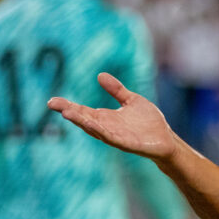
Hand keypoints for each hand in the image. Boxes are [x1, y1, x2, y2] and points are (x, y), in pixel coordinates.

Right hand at [47, 72, 177, 160]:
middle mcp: (107, 128)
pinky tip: (92, 124)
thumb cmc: (148, 122)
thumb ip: (116, 90)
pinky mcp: (127, 143)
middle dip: (70, 112)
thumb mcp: (131, 100)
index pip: (83, 111)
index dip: (68, 106)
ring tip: (67, 112)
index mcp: (106, 118)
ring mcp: (116, 136)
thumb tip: (100, 75)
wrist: (166, 139)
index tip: (52, 101)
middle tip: (53, 104)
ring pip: (95, 129)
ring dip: (82, 121)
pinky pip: (111, 137)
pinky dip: (101, 131)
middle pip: (85, 120)